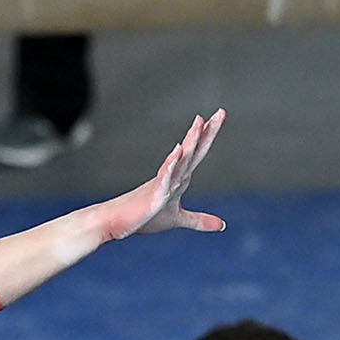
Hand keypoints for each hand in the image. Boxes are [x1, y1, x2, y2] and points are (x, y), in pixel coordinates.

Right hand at [101, 111, 226, 239]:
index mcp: (179, 178)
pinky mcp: (153, 194)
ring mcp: (162, 183)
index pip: (197, 154)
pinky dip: (171, 164)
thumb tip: (222, 226)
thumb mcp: (178, 219)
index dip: (208, 136)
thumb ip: (199, 221)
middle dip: (206, 132)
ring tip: (200, 122)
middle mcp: (172, 175)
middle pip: (193, 151)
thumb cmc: (145, 218)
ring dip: (190, 141)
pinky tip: (178, 151)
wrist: (117, 222)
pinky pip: (164, 177)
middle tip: (221, 112)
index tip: (220, 116)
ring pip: (180, 159)